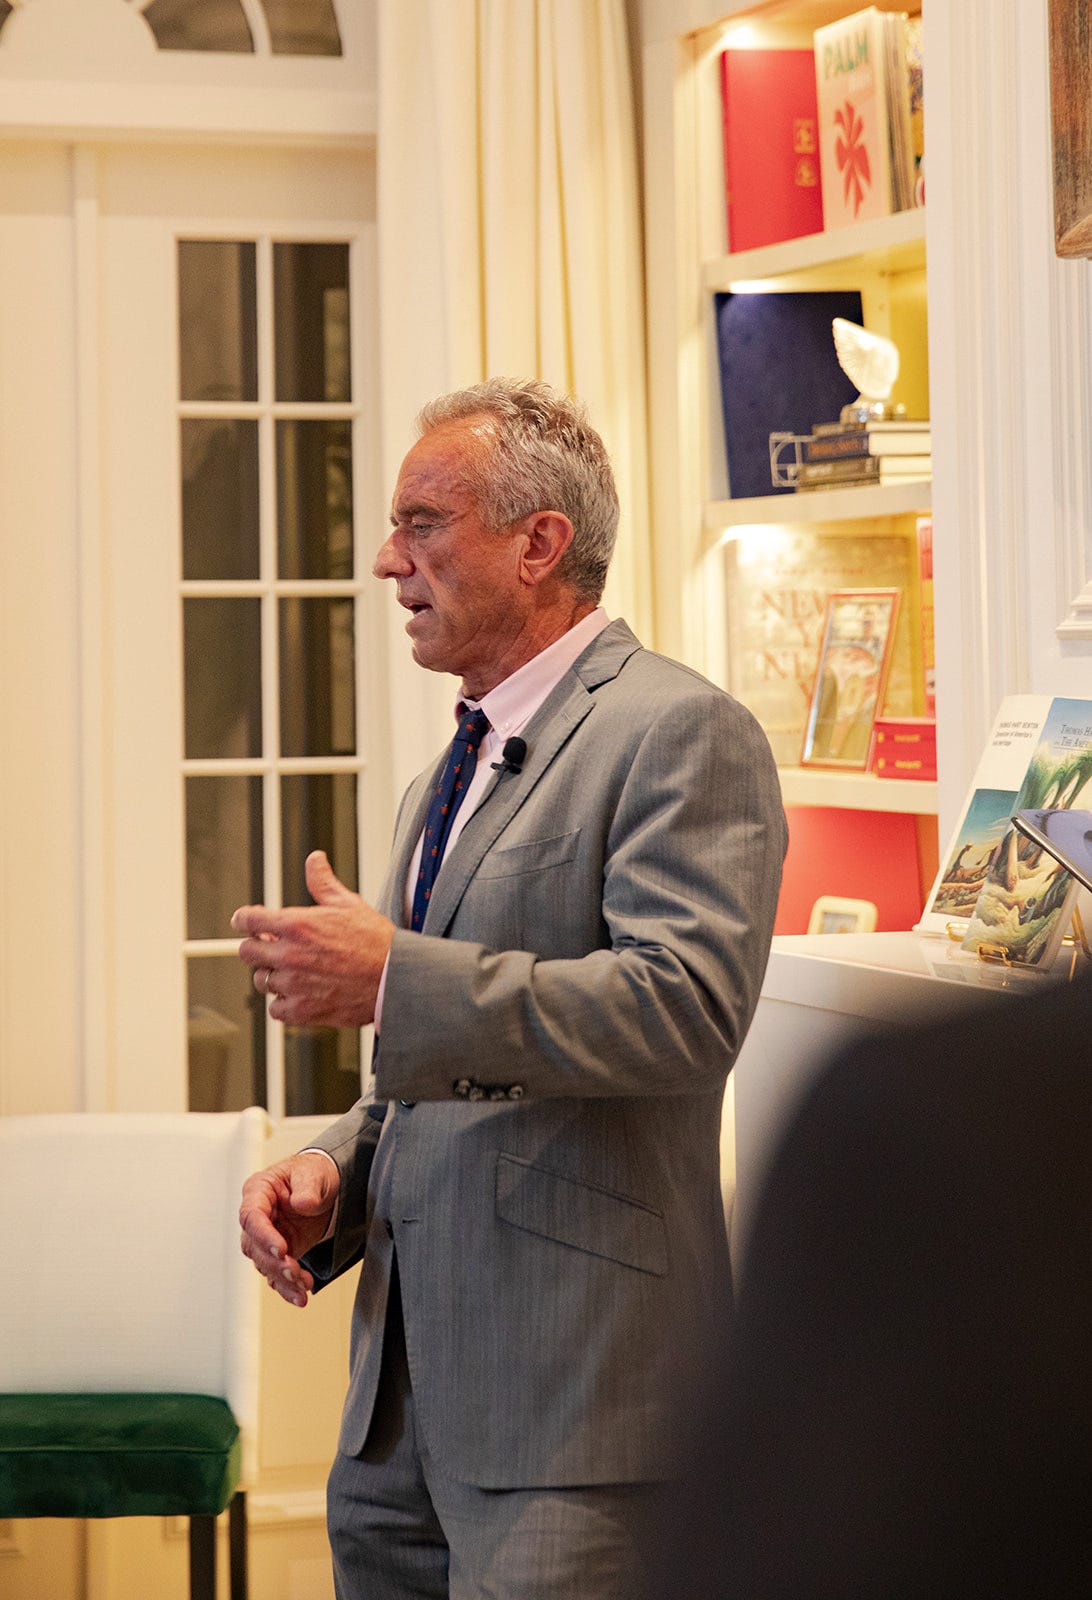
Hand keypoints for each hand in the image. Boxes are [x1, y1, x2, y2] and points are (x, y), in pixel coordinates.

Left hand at [231, 851, 394, 1026]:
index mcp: (297, 925)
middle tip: (271, 948)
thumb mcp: (348, 904)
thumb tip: (314, 859)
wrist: (394, 979)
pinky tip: (299, 994)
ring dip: (272, 975)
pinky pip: (275, 1009)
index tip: (245, 922)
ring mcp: (293, 984)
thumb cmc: (375, 942)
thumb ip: (322, 882)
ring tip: (292, 972)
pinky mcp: (301, 1010)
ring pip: (262, 981)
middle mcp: (290, 954)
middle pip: (247, 952)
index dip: (244, 920)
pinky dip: (283, 1003)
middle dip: (256, 948)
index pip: (250, 920)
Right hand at [238, 1151, 340, 1307]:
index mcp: (259, 1191)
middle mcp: (258, 1217)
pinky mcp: (279, 1253)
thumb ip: (308, 1187)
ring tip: (303, 1288)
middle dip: (274, 1263)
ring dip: (283, 1280)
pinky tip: (300, 1296)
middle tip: (294, 1272)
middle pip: (254, 1246)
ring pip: (264, 1265)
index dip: (263, 1235)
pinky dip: (288, 1288)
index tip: (281, 1248)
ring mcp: (267, 1237)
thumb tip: (301, 1203)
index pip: (251, 1216)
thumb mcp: (314, 1173)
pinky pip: (276, 1275)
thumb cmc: (313, 1173)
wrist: (325, 1187)